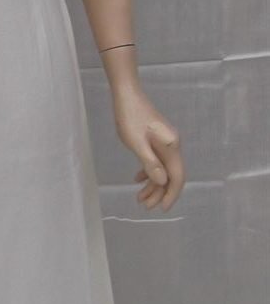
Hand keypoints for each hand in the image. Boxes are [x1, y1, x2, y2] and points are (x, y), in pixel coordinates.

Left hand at [112, 84, 184, 210]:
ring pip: (163, 169)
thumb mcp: (137, 143)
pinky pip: (157, 160)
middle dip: (159, 193)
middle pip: (170, 175)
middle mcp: (172, 145)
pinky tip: (137, 178)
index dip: (171, 195)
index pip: (177, 177)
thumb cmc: (130, 117)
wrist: (127, 94)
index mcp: (170, 146)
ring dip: (153, 184)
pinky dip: (149, 171)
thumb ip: (150, 163)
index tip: (162, 209)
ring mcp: (165, 141)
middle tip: (144, 206)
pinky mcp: (157, 138)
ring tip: (139, 197)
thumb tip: (162, 182)